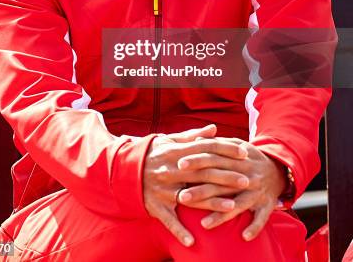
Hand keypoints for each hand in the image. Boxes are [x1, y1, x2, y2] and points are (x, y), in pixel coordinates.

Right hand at [142, 126, 247, 246]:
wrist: (124, 168)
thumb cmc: (152, 153)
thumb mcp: (170, 141)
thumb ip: (193, 137)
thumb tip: (214, 129)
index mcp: (176, 153)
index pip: (206, 150)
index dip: (226, 151)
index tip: (244, 154)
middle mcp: (171, 171)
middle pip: (203, 173)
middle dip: (226, 177)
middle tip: (246, 181)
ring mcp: (163, 189)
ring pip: (190, 197)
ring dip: (211, 203)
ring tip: (231, 207)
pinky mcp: (155, 206)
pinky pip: (168, 221)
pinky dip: (180, 232)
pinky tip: (193, 242)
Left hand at [176, 138, 286, 240]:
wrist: (278, 169)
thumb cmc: (249, 158)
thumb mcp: (236, 145)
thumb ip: (217, 143)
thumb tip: (196, 139)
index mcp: (238, 159)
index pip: (214, 158)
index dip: (197, 161)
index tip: (180, 164)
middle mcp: (247, 175)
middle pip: (221, 183)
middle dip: (201, 190)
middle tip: (182, 197)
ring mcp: (257, 191)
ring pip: (238, 203)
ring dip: (221, 214)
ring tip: (204, 224)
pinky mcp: (267, 204)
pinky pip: (262, 217)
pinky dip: (255, 227)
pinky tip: (244, 236)